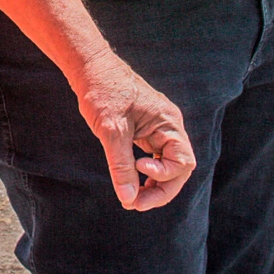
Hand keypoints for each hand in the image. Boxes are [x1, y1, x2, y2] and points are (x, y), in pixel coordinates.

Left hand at [72, 56, 195, 211]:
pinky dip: (146, 175)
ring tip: (132, 200)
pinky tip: (132, 185)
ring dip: (153, 186)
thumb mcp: (111, 131)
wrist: (91, 68)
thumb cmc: (103, 93)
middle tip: (135, 205)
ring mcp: (158, 129)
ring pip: (167, 167)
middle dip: (160, 190)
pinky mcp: (146, 131)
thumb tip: (129, 200)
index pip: (182, 162)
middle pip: (178, 169)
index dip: (163, 175)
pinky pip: (155, 159)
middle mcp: (168, 126)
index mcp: (168, 122)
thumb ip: (121, 166)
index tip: (138, 169)